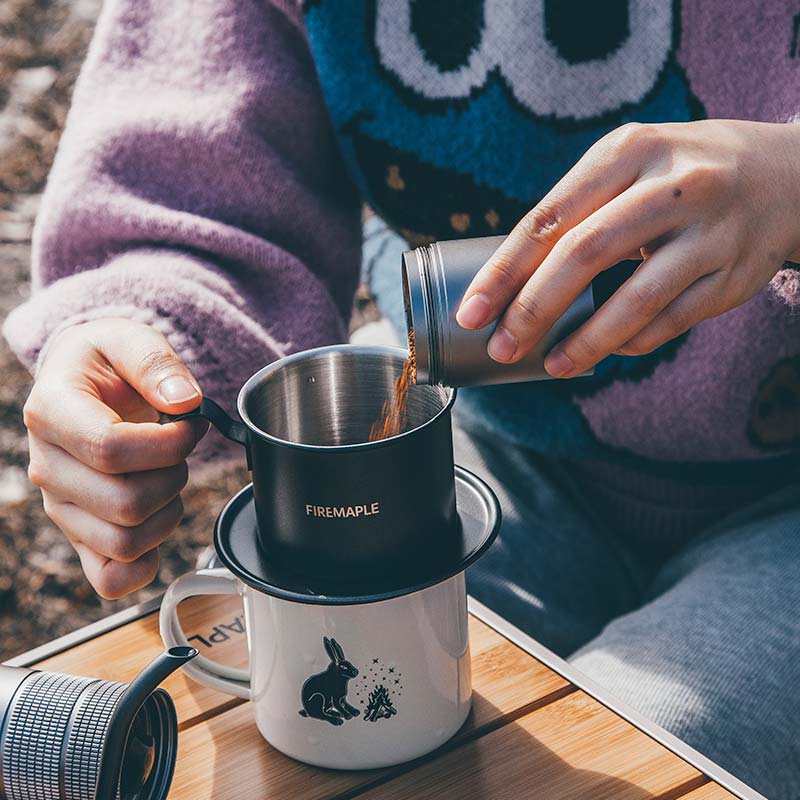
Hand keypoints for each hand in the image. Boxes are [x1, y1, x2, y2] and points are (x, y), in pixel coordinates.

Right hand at [23, 319, 207, 597]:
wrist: (86, 384)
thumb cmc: (107, 363)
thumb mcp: (129, 338)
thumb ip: (156, 363)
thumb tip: (184, 402)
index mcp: (52, 413)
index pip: (110, 449)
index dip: (169, 443)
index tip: (191, 423)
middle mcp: (48, 467)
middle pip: (125, 503)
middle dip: (174, 474)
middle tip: (181, 448)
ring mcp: (62, 507)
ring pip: (125, 543)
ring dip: (168, 512)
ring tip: (169, 476)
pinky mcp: (80, 535)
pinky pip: (110, 579)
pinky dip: (147, 561)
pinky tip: (159, 520)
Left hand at [456, 120, 799, 375]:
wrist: (784, 174)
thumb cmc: (676, 175)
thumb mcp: (628, 165)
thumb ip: (576, 211)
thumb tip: (508, 284)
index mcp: (630, 150)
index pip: (550, 217)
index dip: (504, 271)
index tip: (471, 312)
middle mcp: (675, 184)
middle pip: (587, 254)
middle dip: (534, 309)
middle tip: (503, 347)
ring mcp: (712, 231)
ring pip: (636, 298)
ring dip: (586, 341)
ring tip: (552, 366)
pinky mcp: (735, 274)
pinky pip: (672, 320)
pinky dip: (632, 342)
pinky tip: (606, 352)